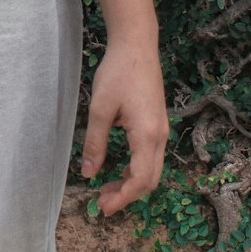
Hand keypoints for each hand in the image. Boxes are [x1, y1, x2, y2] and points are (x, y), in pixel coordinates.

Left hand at [81, 39, 168, 214]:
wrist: (137, 44)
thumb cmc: (118, 72)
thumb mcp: (99, 108)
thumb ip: (95, 143)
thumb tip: (89, 173)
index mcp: (147, 135)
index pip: (140, 180)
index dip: (122, 198)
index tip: (103, 207)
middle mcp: (160, 136)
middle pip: (150, 180)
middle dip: (127, 195)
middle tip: (102, 202)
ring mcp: (161, 129)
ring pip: (152, 169)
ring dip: (132, 183)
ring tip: (108, 188)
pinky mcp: (158, 122)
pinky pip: (152, 156)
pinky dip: (137, 169)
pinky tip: (120, 168)